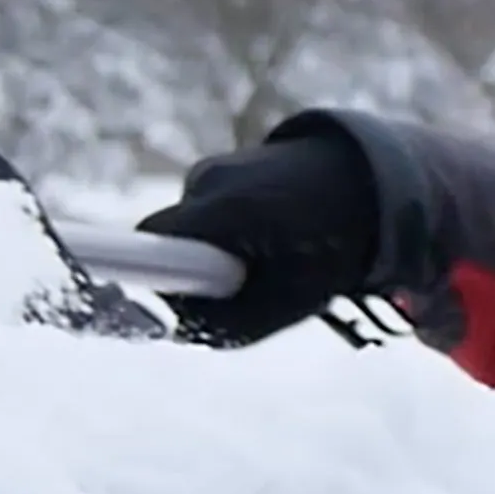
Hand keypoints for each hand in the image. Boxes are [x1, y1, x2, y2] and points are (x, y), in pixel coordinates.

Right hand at [136, 130, 379, 347]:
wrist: (375, 183)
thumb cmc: (335, 247)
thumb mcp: (289, 300)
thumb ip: (227, 320)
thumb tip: (173, 325)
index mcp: (229, 209)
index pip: (149, 242)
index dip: (128, 272)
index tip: (119, 297)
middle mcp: (210, 180)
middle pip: (162, 238)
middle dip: (183, 272)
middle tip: (233, 292)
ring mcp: (212, 168)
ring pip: (184, 229)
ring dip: (209, 253)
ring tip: (268, 259)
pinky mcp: (220, 168)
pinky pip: (201, 213)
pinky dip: (221, 234)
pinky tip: (265, 235)